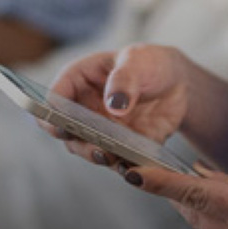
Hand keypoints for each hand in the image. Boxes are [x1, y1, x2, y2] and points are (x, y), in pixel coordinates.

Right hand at [45, 45, 191, 165]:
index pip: (53, 100)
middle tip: (94, 147)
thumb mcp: (137, 61)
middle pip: (66, 132)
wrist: (176, 82)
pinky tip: (132, 167)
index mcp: (77, 82)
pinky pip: (117, 161)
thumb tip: (114, 106)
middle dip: (77, 142)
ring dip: (97, 156)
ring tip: (112, 158)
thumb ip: (124, 80)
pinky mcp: (121, 147)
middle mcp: (83, 110)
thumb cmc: (148, 63)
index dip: (51, 115)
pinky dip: (122, 166)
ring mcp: (100, 131)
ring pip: (88, 150)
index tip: (62, 126)